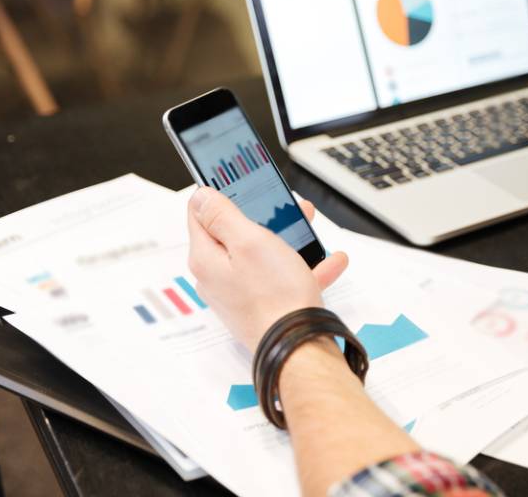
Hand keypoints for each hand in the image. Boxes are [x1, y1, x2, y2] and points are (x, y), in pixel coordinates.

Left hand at [186, 187, 348, 351]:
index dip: (217, 193)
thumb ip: (222, 216)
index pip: (199, 214)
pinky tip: (328, 262)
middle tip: (283, 205)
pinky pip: (279, 278)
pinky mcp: (260, 306)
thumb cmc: (275, 295)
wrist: (298, 346)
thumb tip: (200, 196)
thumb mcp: (249, 241)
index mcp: (207, 258)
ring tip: (309, 228)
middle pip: (233, 234)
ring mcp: (239, 293)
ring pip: (260, 255)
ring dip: (286, 239)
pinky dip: (301, 267)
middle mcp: (217, 277)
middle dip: (260, 216)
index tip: (236, 181)